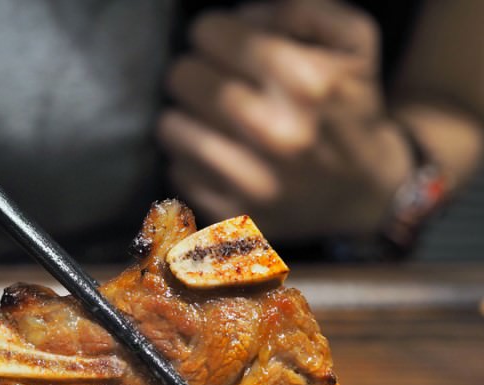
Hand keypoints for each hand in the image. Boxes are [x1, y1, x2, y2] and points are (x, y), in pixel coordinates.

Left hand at [158, 0, 411, 241]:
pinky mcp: (235, 215)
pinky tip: (218, 156)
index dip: (211, 32)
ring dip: (185, 115)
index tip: (221, 45)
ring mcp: (253, 182)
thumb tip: (240, 15)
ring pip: (170, 127)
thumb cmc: (351, 107)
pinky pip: (178, 171)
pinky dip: (191, 159)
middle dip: (193, 72)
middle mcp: (276, 135)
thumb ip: (299, 7)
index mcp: (305, 83)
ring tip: (208, 118)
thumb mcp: (353, 39)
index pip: (210, 34)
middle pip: (183, 77)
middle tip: (210, 82)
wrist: (365, 192)